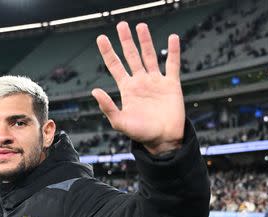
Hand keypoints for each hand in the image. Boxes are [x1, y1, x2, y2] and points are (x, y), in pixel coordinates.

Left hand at [92, 21, 184, 154]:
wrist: (163, 140)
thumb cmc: (141, 134)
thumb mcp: (120, 123)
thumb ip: (107, 107)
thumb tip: (94, 91)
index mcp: (127, 89)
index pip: (115, 66)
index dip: (108, 52)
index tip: (101, 38)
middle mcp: (140, 82)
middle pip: (132, 56)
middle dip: (126, 41)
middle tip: (121, 25)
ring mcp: (156, 82)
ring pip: (150, 56)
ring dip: (146, 41)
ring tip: (141, 26)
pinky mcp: (171, 85)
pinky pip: (172, 65)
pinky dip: (173, 51)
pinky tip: (172, 38)